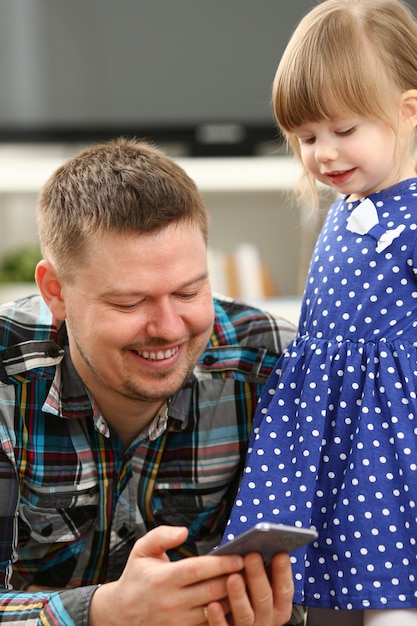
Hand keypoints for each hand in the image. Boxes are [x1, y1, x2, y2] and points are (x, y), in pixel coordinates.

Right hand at [89, 525, 244, 625]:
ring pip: (215, 611)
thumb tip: (184, 532)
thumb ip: (162, 536)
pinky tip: (239, 604)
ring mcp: (178, 622)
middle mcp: (172, 602)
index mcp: (164, 579)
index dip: (221, 563)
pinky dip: (226, 616)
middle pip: (211, 591)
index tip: (240, 556)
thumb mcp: (141, 550)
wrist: (120, 614)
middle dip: (236, 579)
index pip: (198, 569)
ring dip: (236, 599)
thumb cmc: (136, 578)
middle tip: (256, 568)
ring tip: (254, 585)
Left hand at [204, 552, 293, 625]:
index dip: (283, 572)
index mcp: (278, 607)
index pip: (284, 590)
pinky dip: (218, 618)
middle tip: (252, 556)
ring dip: (239, 596)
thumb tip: (262, 547)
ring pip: (245, 614)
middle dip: (258, 576)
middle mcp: (266, 619)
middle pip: (264, 599)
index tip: (280, 553)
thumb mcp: (263, 589)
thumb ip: (265, 575)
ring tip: (233, 578)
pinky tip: (212, 605)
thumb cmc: (250, 601)